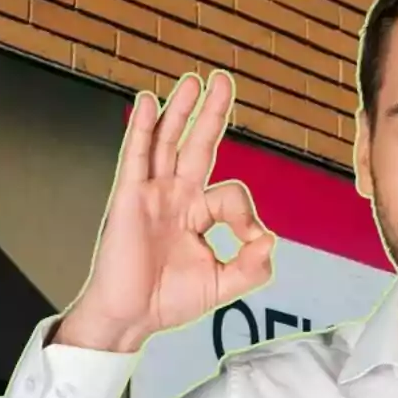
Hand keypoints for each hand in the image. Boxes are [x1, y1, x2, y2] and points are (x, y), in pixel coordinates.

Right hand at [58, 71, 275, 352]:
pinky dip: (140, 127)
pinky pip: (136, 155)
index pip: (233, 194)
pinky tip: (146, 102)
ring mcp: (152, 193)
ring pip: (168, 141)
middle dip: (212, 113)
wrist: (131, 317)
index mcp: (199, 213)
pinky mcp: (128, 197)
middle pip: (198, 144)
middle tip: (223, 80)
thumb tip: (269, 239)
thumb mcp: (223, 285)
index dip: (248, 215)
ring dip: (180, 109)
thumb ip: (253, 266)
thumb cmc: (167, 301)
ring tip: (193, 81)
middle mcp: (176, 196)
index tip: (252, 241)